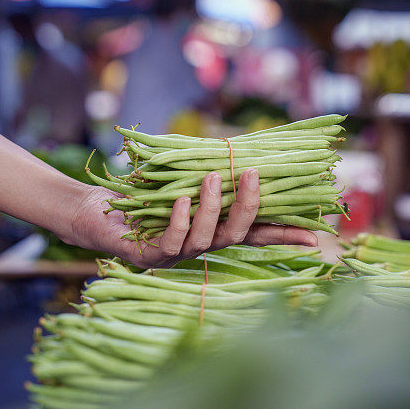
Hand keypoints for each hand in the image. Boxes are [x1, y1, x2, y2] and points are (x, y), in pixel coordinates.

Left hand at [66, 169, 317, 268]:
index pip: (257, 234)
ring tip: (212, 177)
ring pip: (208, 239)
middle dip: (249, 206)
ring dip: (213, 207)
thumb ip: (213, 172)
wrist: (96, 209)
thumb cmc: (143, 191)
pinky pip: (172, 242)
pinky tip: (180, 201)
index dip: (285, 236)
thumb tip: (246, 151)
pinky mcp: (150, 257)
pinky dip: (180, 220)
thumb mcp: (184, 177)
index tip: (314, 236)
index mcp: (215, 229)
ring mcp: (178, 255)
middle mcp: (202, 246)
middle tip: (252, 175)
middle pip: (239, 235)